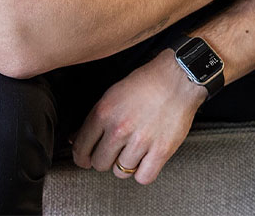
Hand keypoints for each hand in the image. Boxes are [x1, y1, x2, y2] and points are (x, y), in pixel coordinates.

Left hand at [71, 49, 205, 183]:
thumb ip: (95, 118)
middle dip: (105, 159)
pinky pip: (143, 177)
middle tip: (114, 151)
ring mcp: (140, 141)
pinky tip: (146, 159)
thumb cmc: (147, 82)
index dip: (81, 157)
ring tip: (133, 150)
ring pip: (120, 172)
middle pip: (99, 163)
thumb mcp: (113, 93)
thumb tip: (76, 138)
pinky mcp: (160, 150)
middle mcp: (119, 128)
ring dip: (125, 164)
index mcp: (104, 112)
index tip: (86, 159)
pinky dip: (143, 172)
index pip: (81, 148)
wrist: (178, 77)